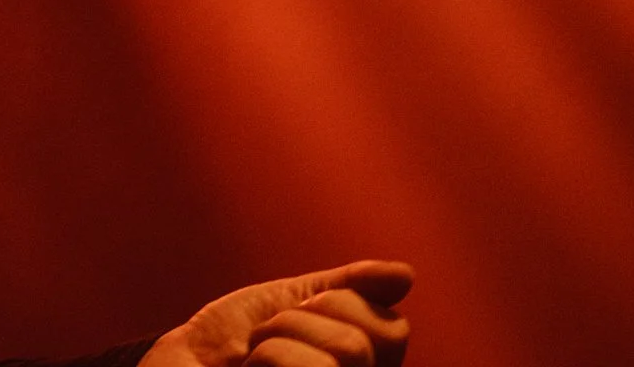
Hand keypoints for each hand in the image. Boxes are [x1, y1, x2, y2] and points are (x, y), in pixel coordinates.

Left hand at [141, 260, 412, 366]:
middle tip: (264, 342)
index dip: (337, 304)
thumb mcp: (289, 305)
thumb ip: (346, 289)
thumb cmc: (227, 346)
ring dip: (278, 345)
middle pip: (360, 344)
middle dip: (298, 324)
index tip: (293, 313)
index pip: (392, 328)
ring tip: (252, 364)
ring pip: (344, 354)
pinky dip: (271, 360)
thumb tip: (406, 275)